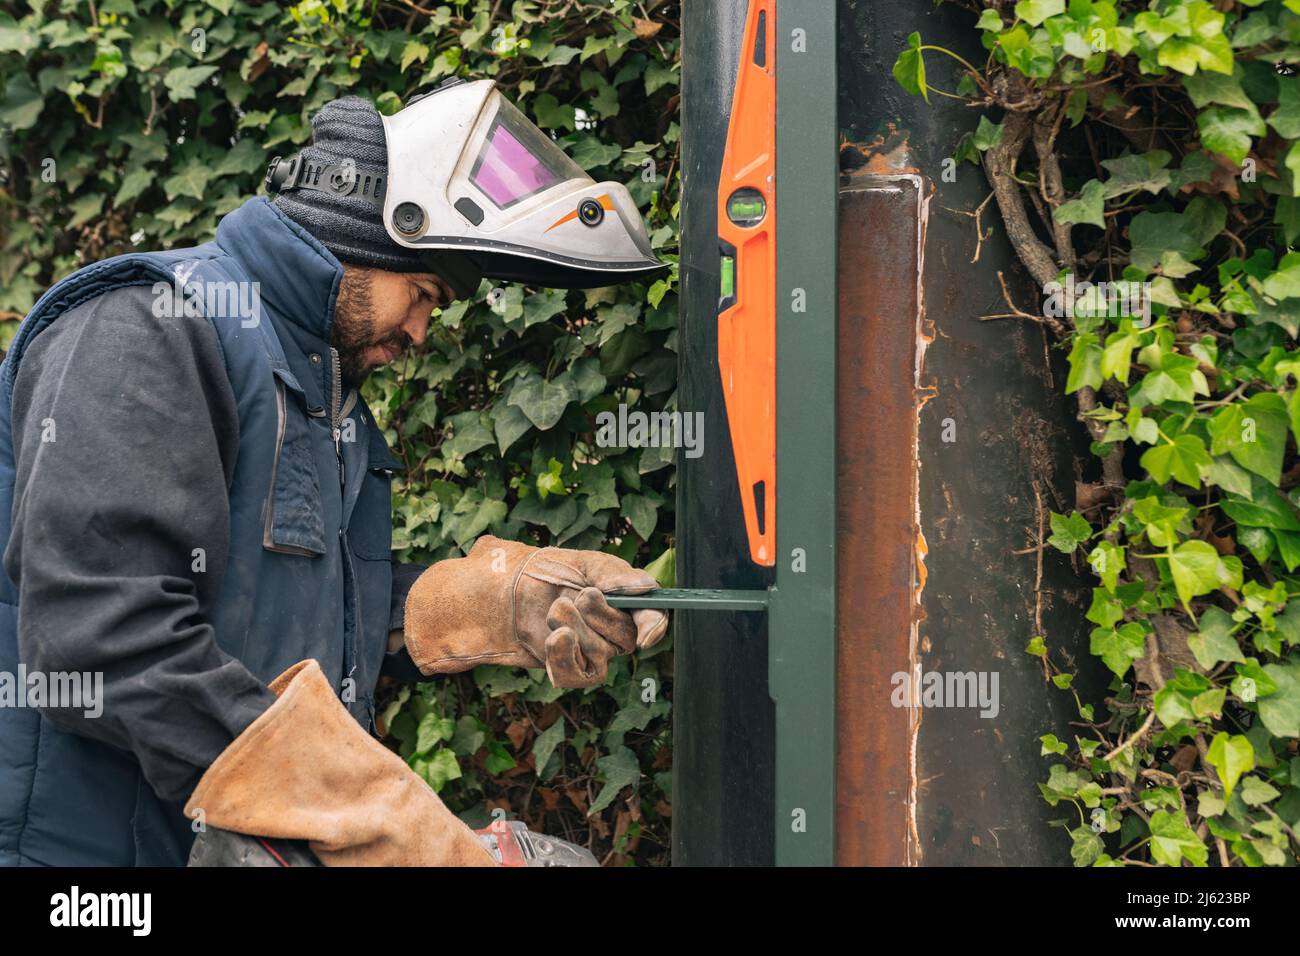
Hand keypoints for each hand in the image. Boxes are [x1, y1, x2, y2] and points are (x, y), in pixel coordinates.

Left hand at [404, 535, 668, 687]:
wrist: (513, 586)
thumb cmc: (555, 570)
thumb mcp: (588, 564)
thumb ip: (617, 576)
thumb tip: (646, 586)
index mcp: (627, 605)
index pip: (654, 619)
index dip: (655, 627)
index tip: (645, 634)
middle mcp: (615, 632)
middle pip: (625, 637)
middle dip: (602, 616)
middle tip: (581, 595)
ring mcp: (592, 653)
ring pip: (600, 655)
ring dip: (578, 630)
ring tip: (557, 607)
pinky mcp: (568, 669)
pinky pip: (576, 676)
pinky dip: (565, 657)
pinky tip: (555, 637)